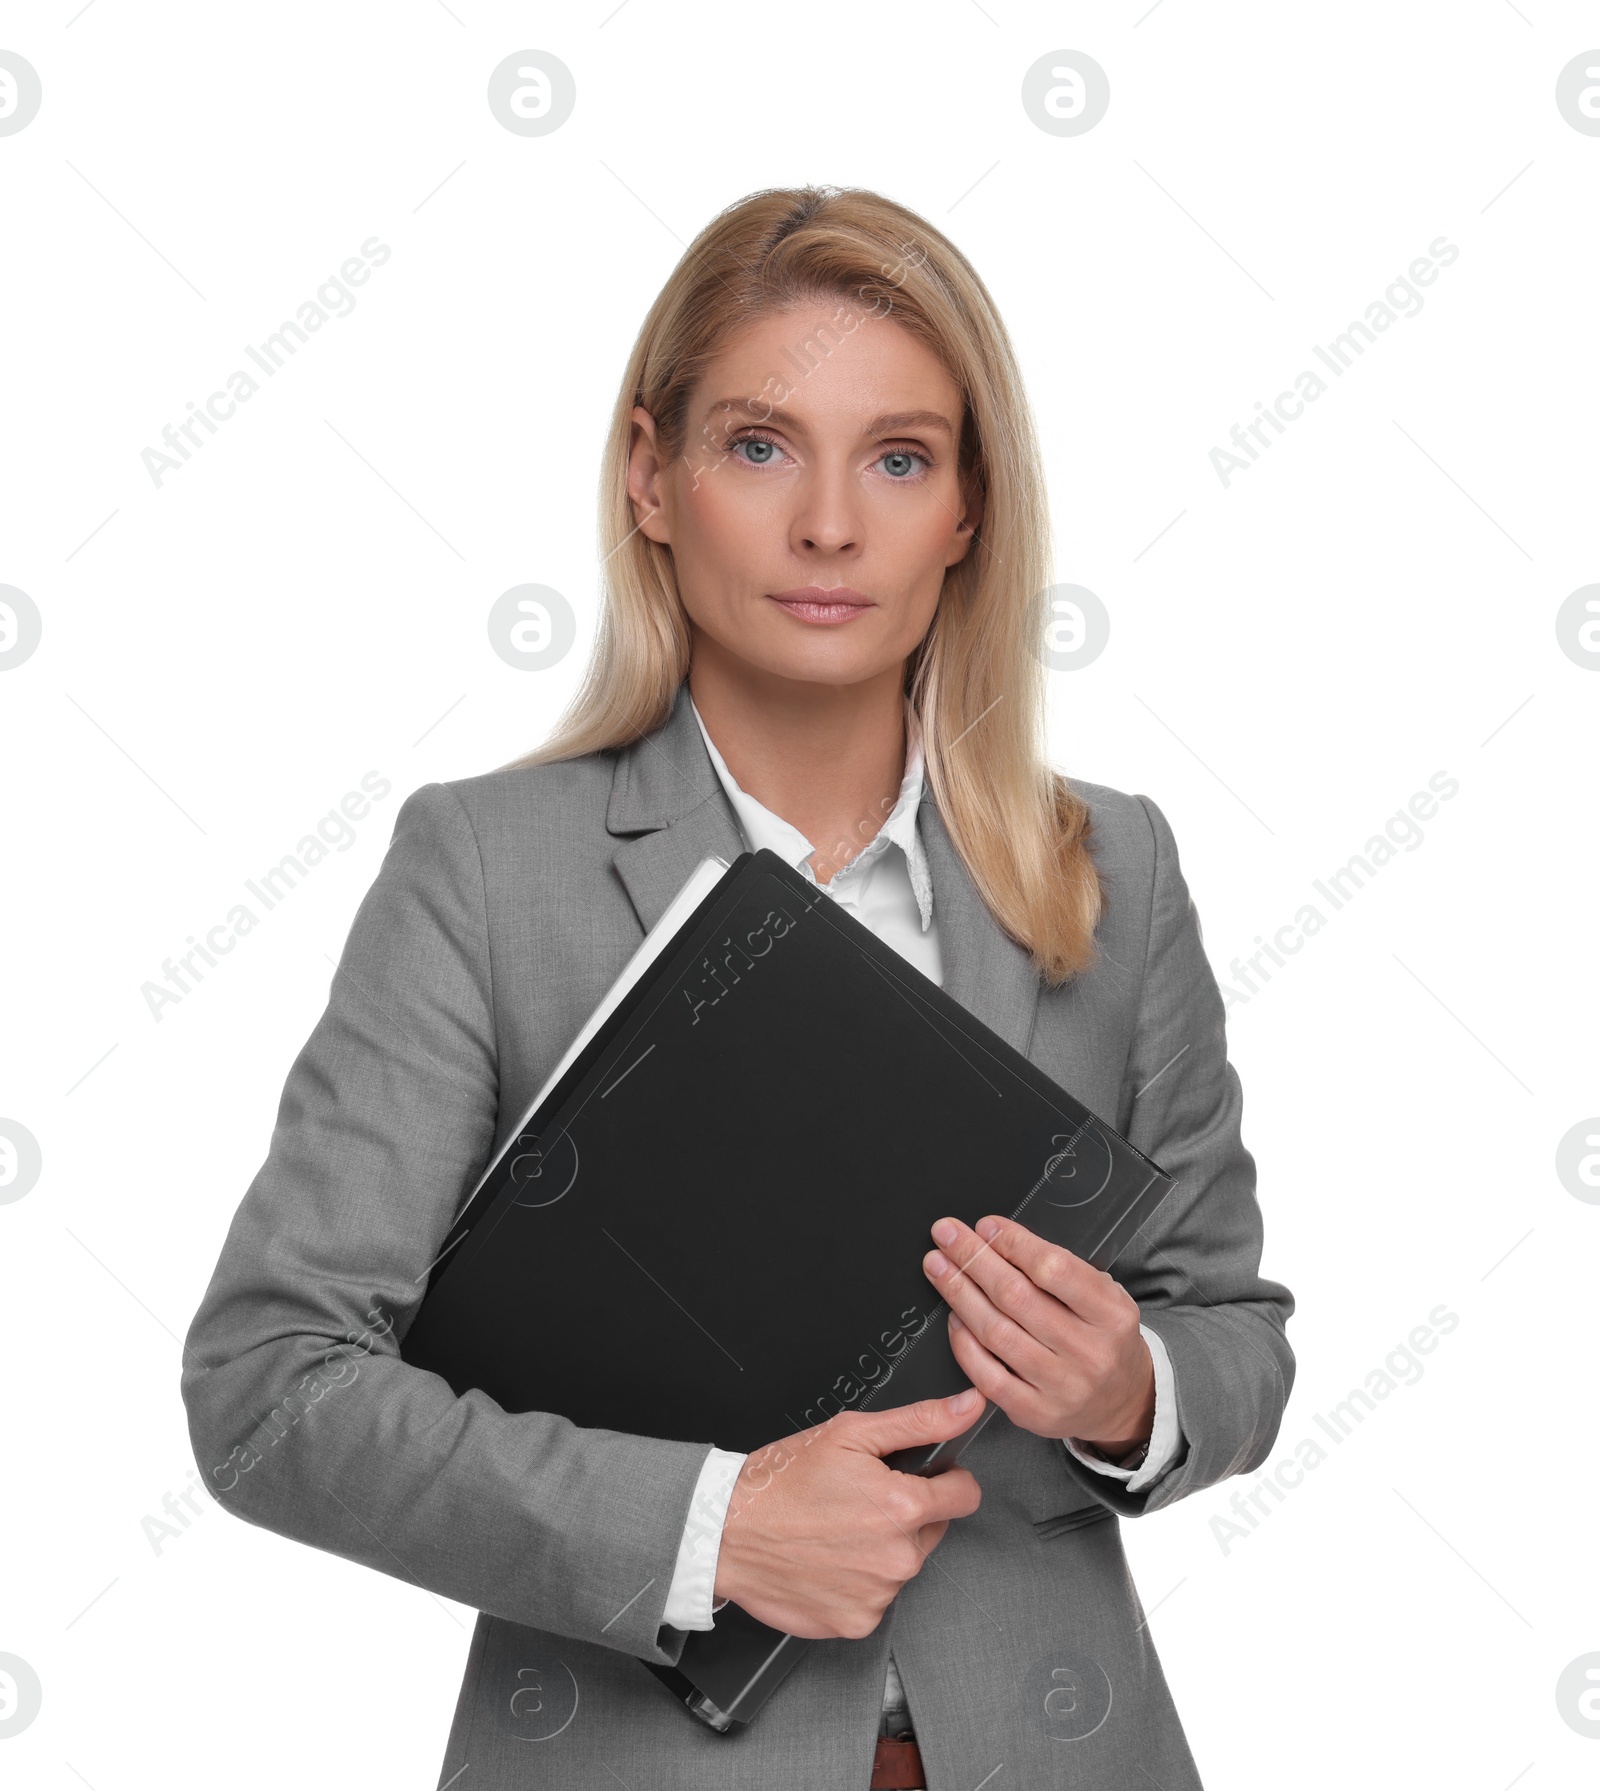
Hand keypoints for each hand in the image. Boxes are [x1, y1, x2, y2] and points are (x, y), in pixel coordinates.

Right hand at [711, 1391, 983, 1639]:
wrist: (725, 1531)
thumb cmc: (780, 1482)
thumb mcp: (850, 1433)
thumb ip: (919, 1421)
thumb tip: (968, 1407)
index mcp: (902, 1506)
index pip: (965, 1495)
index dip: (945, 1478)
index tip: (921, 1476)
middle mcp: (897, 1558)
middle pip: (932, 1529)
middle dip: (907, 1512)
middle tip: (859, 1499)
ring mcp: (878, 1596)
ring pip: (903, 1564)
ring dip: (881, 1548)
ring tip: (836, 1528)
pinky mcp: (856, 1623)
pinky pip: (876, 1597)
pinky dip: (858, 1581)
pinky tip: (828, 1559)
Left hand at [923, 1214, 1154, 1456]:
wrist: (1123, 1402)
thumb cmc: (1103, 1338)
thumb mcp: (1104, 1297)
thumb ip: (1062, 1269)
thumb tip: (999, 1240)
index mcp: (1111, 1315)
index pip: (1054, 1269)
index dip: (1013, 1243)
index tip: (986, 1226)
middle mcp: (1089, 1353)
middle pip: (1016, 1297)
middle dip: (973, 1259)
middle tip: (947, 1236)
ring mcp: (1061, 1386)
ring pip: (996, 1332)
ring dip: (959, 1293)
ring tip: (939, 1268)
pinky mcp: (1034, 1413)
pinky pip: (987, 1375)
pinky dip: (963, 1342)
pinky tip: (953, 1316)